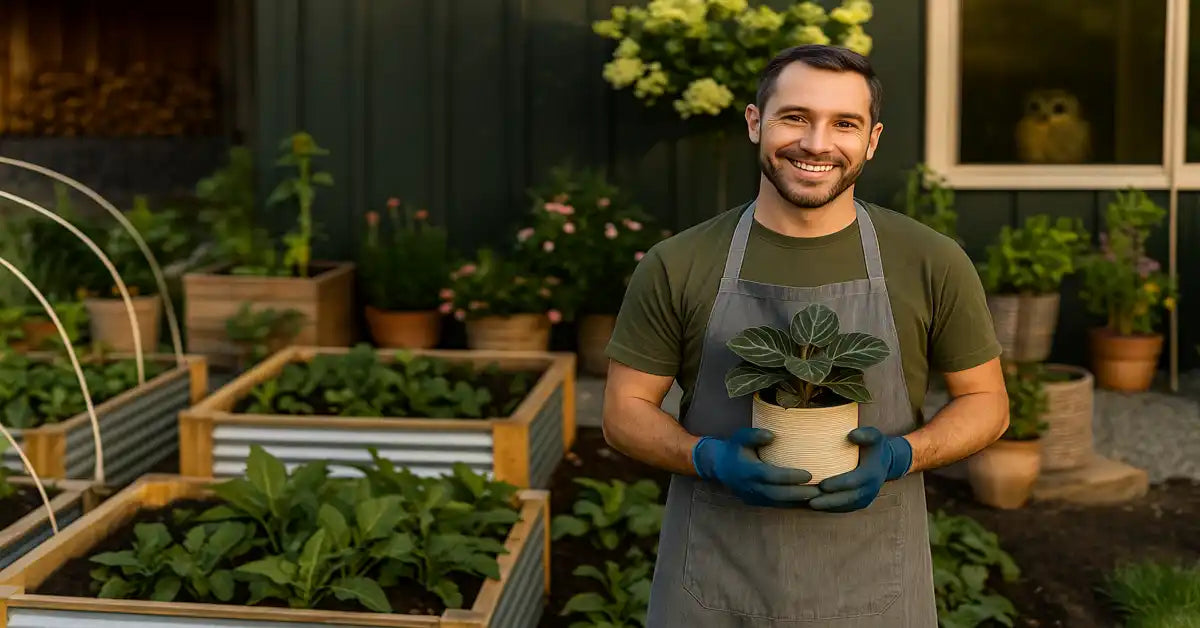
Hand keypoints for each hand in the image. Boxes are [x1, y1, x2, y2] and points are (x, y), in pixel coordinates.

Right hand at [692, 427, 819, 507]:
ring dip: (799, 502)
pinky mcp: (757, 503)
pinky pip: (777, 506)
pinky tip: (808, 501)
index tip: (809, 474)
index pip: (770, 476)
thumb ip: (754, 435)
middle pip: (777, 494)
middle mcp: (750, 487)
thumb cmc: (735, 448)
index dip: (790, 477)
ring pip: (778, 503)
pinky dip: (793, 504)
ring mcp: (753, 497)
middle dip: (799, 494)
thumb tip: (772, 436)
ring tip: (819, 498)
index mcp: (747, 470)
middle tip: (820, 491)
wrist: (720, 466)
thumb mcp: (741, 437)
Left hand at [808, 426, 912, 512]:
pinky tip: (817, 505)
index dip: (838, 484)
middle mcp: (870, 488)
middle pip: (849, 498)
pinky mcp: (861, 503)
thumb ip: (866, 434)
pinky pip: (846, 508)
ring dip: (828, 507)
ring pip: (847, 506)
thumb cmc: (874, 446)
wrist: (885, 461)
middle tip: (810, 501)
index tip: (822, 485)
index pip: (854, 481)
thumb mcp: (874, 436)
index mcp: (872, 473)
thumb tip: (852, 435)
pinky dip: (832, 508)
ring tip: (809, 504)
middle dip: (830, 501)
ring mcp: (867, 498)